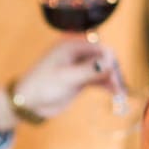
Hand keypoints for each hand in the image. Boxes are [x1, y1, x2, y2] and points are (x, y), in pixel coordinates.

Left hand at [0, 35, 118, 131]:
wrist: (28, 102)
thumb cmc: (42, 85)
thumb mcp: (66, 77)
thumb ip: (89, 70)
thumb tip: (110, 63)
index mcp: (72, 46)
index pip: (99, 48)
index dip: (110, 61)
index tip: (115, 75)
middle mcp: (77, 54)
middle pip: (103, 59)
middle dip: (113, 71)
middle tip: (119, 87)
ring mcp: (79, 67)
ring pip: (102, 70)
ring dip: (112, 79)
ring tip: (120, 93)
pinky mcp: (80, 80)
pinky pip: (98, 79)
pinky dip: (106, 85)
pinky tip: (115, 93)